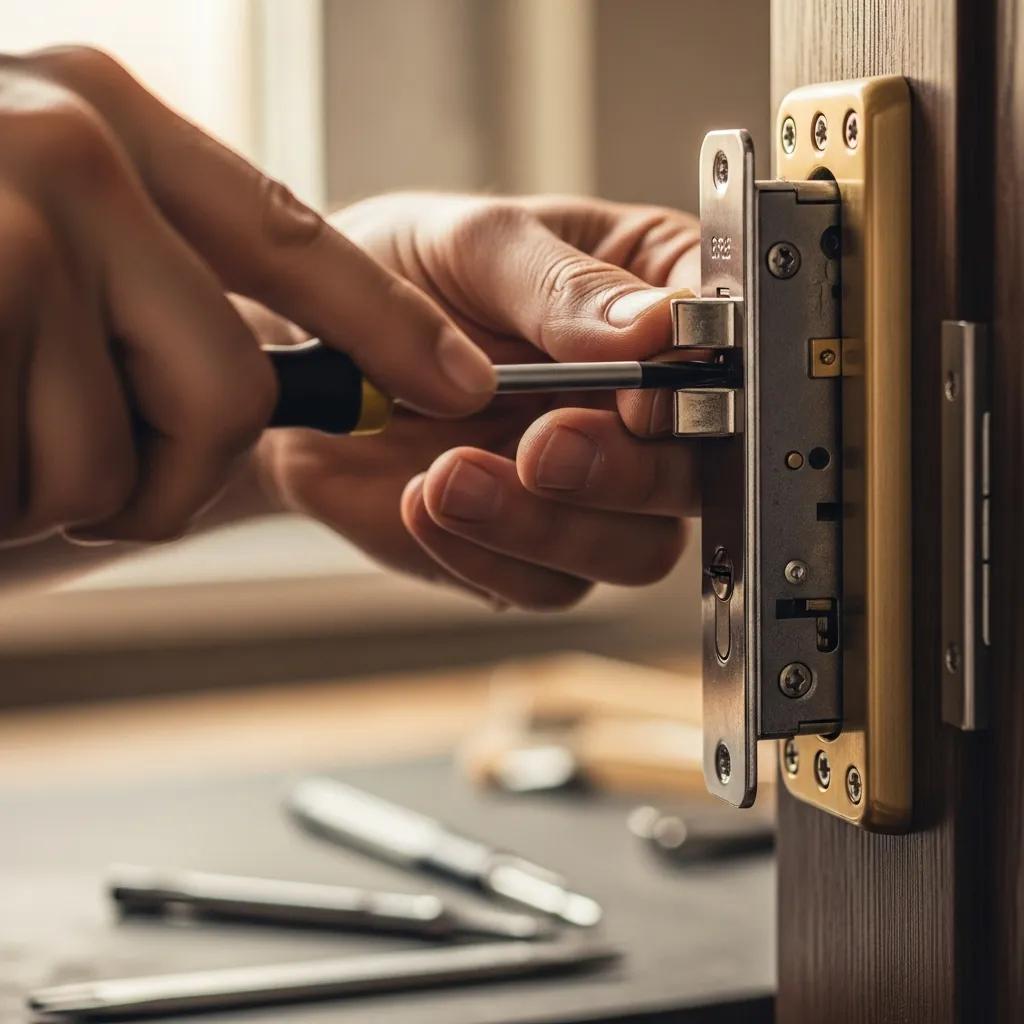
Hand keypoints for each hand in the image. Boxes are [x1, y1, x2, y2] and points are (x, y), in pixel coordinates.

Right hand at [0, 49, 491, 546]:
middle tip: (74, 476)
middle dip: (171, 469)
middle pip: (231, 388)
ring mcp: (17, 224)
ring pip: (130, 460)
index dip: (384, 324)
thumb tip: (300, 376)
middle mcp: (74, 150)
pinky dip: (5, 498)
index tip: (466, 386)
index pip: (288, 236)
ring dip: (60, 486)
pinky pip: (51, 487)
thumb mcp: (22, 223)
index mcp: (107, 120)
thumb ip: (148, 267)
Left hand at [256, 193, 700, 608]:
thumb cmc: (395, 272)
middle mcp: (634, 410)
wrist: (303, 351)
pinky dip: (486, 556)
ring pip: (633, 549)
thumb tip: (654, 328)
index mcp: (650, 310)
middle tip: (545, 444)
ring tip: (451, 476)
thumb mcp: (472, 245)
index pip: (724, 355)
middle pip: (695, 475)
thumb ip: (560, 285)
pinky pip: (543, 587)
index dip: (697, 382)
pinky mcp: (526, 549)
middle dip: (625, 470)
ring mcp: (586, 489)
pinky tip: (421, 502)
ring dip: (550, 527)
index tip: (634, 384)